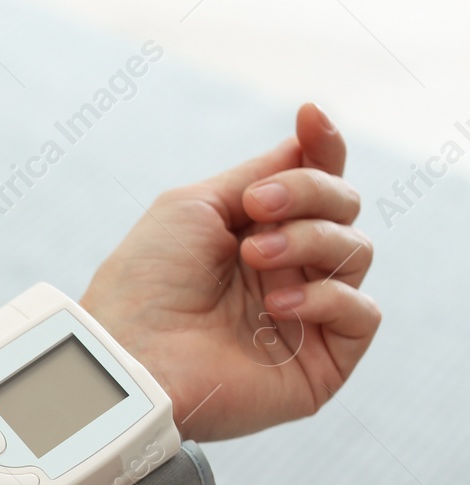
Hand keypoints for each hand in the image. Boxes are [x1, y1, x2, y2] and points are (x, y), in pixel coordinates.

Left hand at [82, 103, 380, 440]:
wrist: (128, 354)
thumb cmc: (144, 283)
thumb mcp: (195, 206)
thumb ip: (259, 174)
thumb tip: (307, 142)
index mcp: (259, 235)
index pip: (315, 182)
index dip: (322, 147)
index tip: (309, 115)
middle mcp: (288, 272)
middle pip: (343, 209)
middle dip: (307, 193)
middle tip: (255, 209)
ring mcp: (306, 316)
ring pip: (356, 252)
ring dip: (308, 240)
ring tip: (254, 256)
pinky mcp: (320, 363)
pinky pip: (362, 312)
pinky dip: (327, 296)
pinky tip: (279, 303)